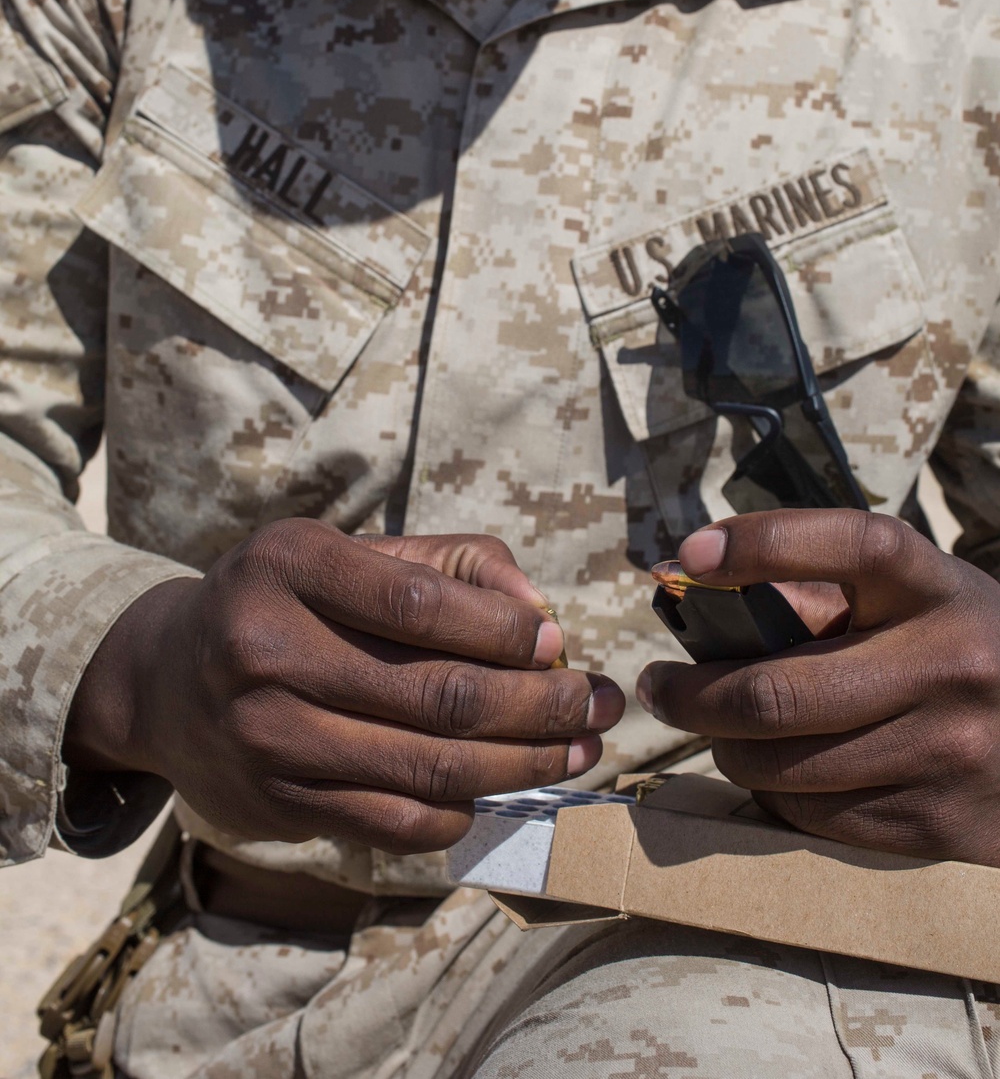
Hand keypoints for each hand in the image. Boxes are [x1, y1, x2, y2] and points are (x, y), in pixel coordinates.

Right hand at [64, 521, 623, 852]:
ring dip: (525, 766)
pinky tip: (500, 787)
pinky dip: (465, 809)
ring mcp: (268, 736)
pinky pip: (397, 823)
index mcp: (289, 564)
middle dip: (542, 707)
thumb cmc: (288, 601)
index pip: (420, 605)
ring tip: (580, 751)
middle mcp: (267, 650)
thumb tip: (540, 611)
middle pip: (438, 696)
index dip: (505, 630)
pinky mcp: (279, 803)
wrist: (167, 679)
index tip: (557, 640)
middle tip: (598, 704)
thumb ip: (453, 564)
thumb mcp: (351, 554)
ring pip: (429, 767)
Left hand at [637, 509, 999, 864]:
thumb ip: (807, 590)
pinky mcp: (940, 825)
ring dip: (725, 751)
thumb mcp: (909, 599)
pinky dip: (774, 796)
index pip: (850, 545)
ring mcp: (950, 751)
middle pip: (778, 690)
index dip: (763, 545)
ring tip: (718, 732)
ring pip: (782, 766)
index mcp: (936, 588)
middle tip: (659, 688)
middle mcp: (951, 665)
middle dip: (692, 695)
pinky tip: (779, 773)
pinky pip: (814, 817)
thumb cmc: (953, 648)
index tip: (691, 559)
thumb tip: (679, 577)